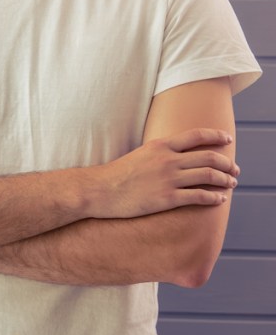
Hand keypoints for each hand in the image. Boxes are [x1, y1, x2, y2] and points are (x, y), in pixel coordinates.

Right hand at [89, 128, 238, 218]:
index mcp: (161, 146)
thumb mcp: (141, 154)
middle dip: (227, 163)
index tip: (228, 139)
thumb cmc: (118, 174)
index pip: (197, 136)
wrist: (100, 190)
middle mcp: (168, 160)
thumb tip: (178, 154)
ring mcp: (169, 179)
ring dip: (225, 180)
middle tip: (235, 169)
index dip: (216, 136)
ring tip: (231, 183)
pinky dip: (214, 197)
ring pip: (209, 176)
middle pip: (209, 157)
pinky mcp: (167, 198)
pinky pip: (199, 196)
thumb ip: (161, 152)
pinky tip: (220, 198)